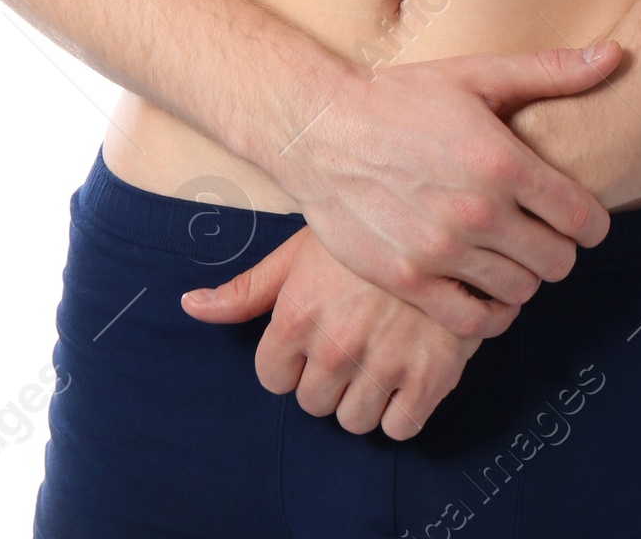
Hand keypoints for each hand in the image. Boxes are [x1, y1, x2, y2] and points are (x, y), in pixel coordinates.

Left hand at [183, 226, 496, 438]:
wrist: (451, 212)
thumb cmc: (369, 225)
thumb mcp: (301, 248)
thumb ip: (247, 289)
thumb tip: (189, 307)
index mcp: (297, 316)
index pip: (273, 378)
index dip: (293, 359)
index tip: (317, 335)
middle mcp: (335, 347)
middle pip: (313, 403)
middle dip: (329, 376)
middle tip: (355, 338)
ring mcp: (383, 365)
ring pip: (355, 420)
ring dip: (365, 394)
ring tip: (382, 351)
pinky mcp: (431, 378)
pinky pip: (400, 427)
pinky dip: (403, 408)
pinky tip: (409, 368)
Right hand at [277, 42, 621, 336]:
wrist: (322, 131)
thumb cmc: (404, 97)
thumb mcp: (478, 74)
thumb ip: (553, 71)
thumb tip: (619, 55)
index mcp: (502, 161)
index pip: (582, 219)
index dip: (590, 222)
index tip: (578, 217)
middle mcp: (477, 212)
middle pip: (557, 262)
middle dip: (558, 248)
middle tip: (540, 233)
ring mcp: (441, 251)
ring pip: (520, 292)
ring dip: (522, 276)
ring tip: (507, 252)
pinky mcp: (409, 280)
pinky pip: (475, 322)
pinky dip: (490, 312)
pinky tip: (482, 285)